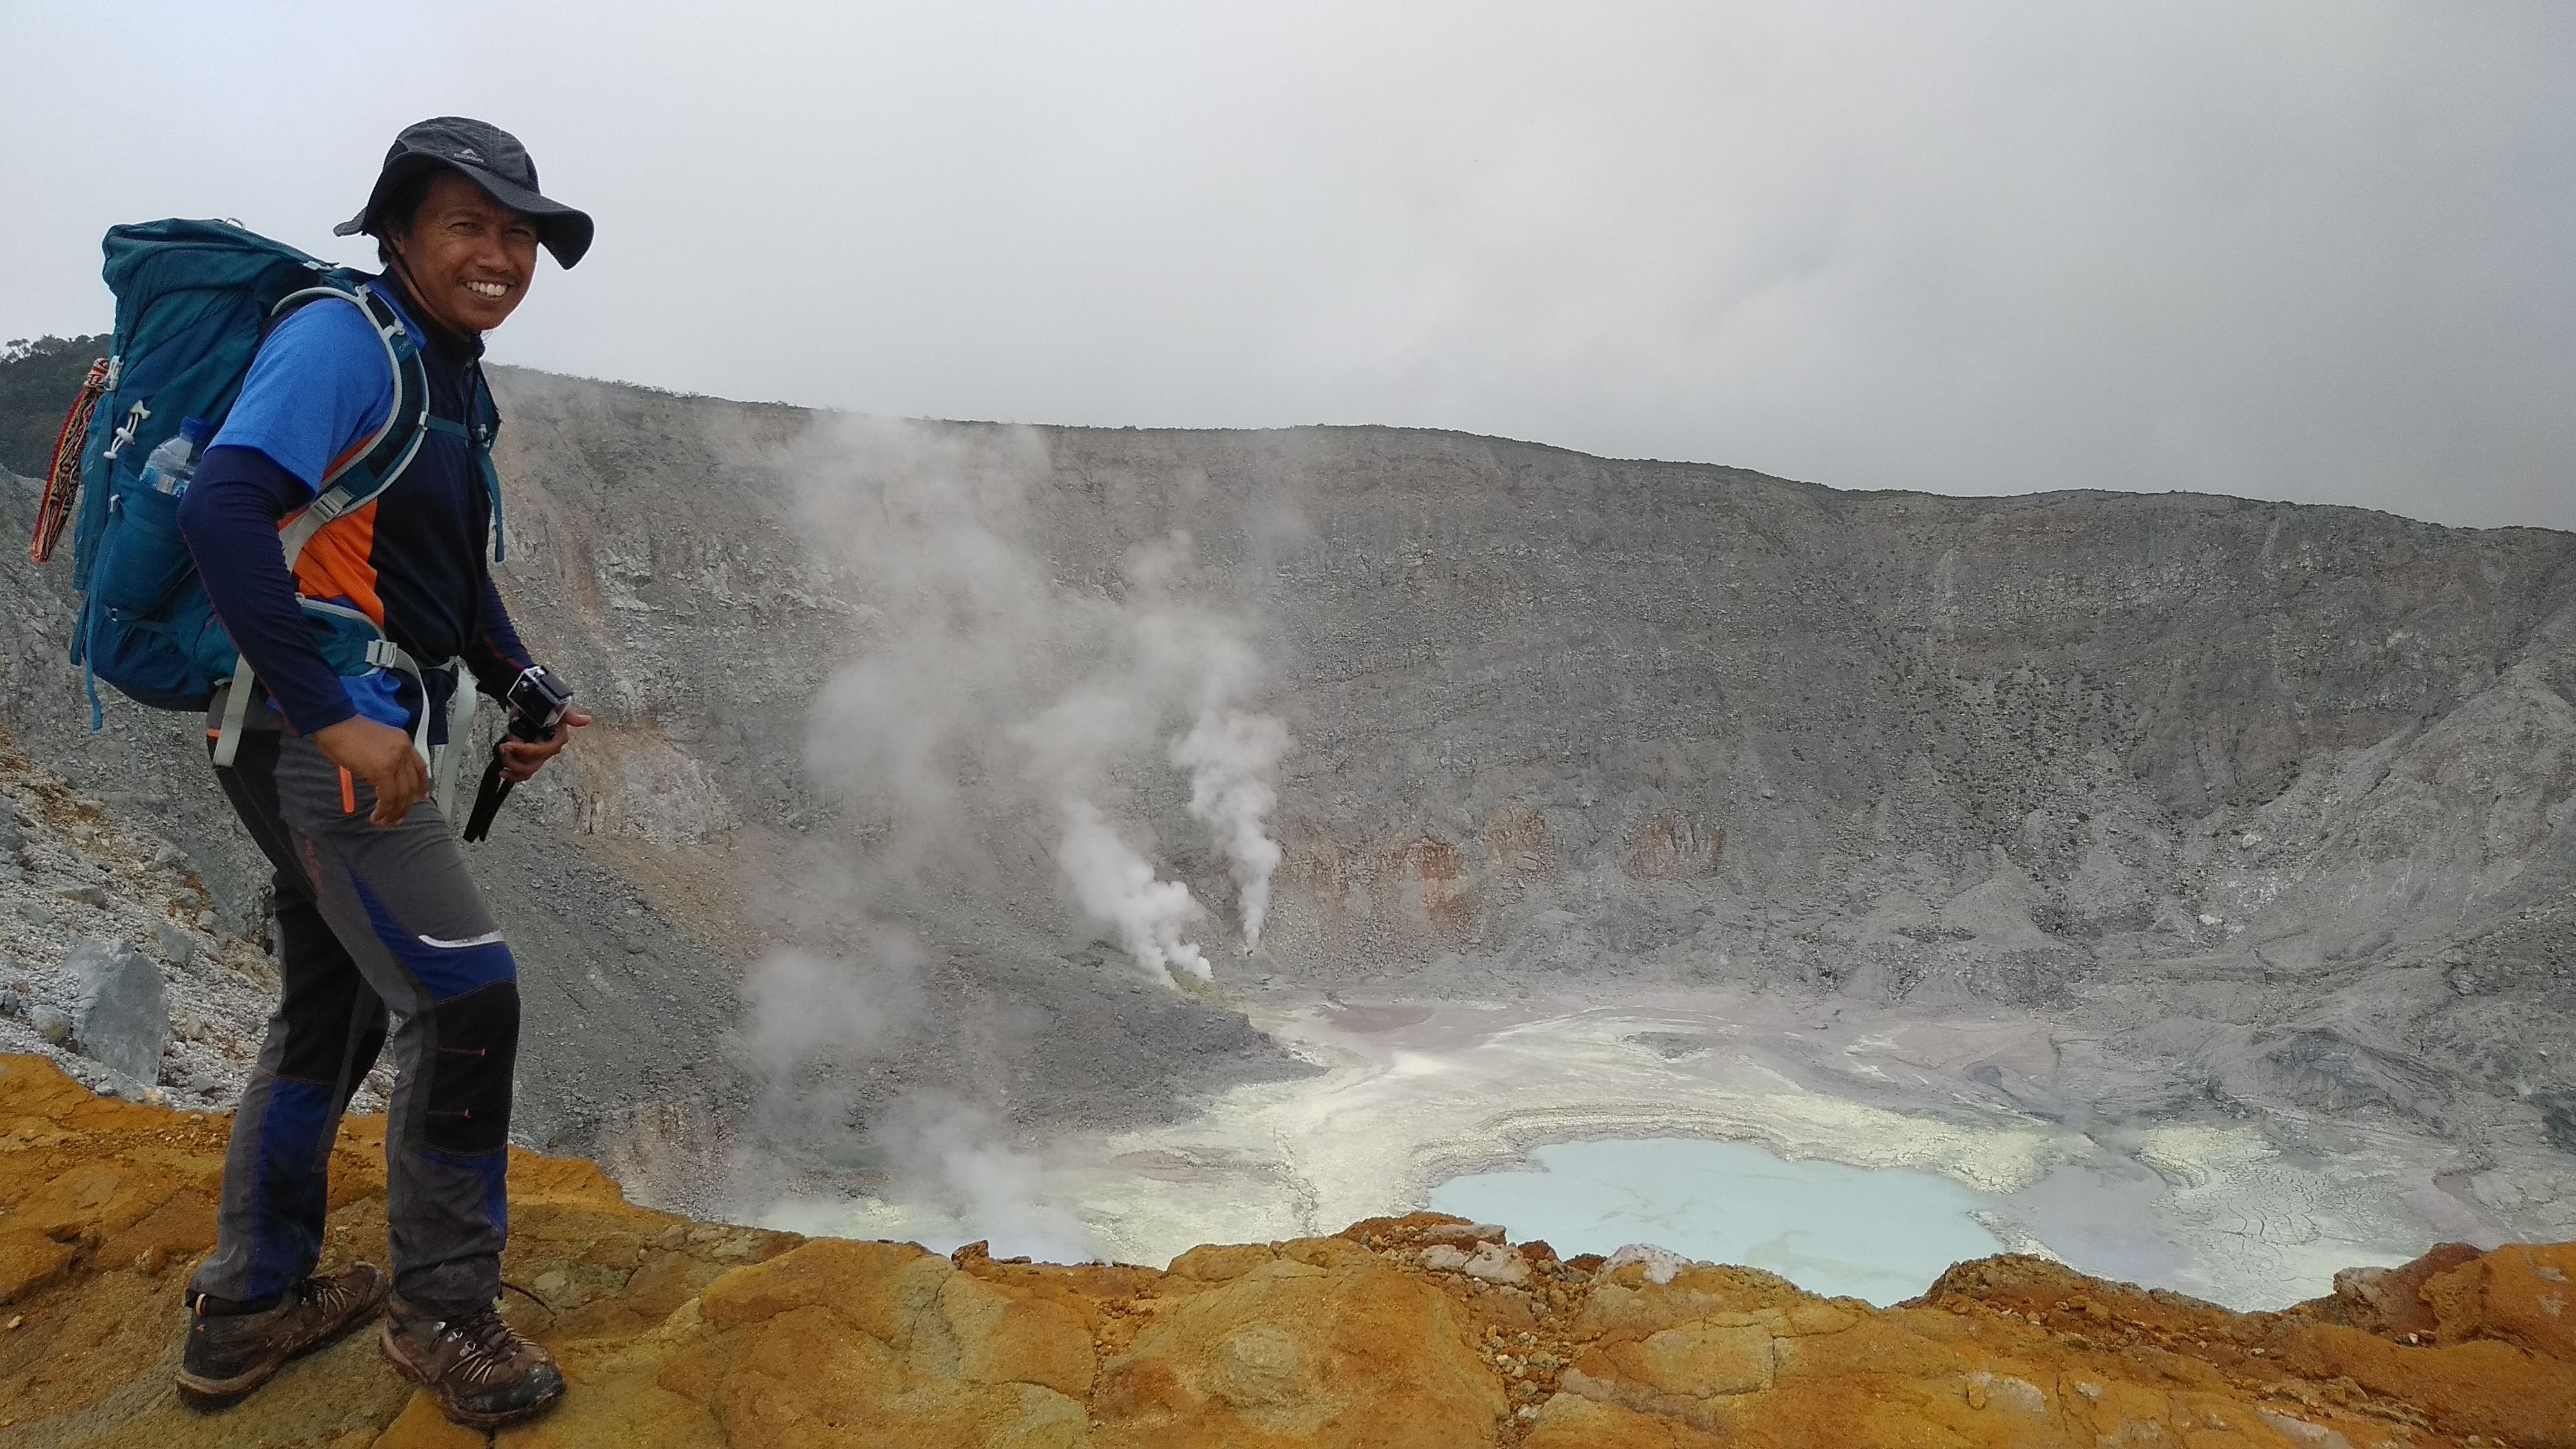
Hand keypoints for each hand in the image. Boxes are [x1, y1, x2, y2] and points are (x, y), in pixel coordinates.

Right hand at [312, 716, 427, 826]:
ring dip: (394, 812)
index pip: (420, 767)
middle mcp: (403, 751)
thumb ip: (385, 757)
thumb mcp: (376, 741)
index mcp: (403, 742)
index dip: (422, 785)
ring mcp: (394, 761)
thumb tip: (382, 779)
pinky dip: (383, 810)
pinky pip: (387, 797)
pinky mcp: (381, 771)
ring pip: (402, 794)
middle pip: (411, 785)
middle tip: (397, 818)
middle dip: (405, 806)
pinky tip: (377, 816)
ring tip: (385, 821)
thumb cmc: (347, 732)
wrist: (335, 723)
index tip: (421, 797)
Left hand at [499, 710, 590, 784]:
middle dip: (515, 758)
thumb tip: (586, 720)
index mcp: (557, 739)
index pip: (542, 751)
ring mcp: (539, 756)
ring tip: (502, 751)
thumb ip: (570, 716)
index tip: (509, 743)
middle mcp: (549, 750)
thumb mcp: (556, 707)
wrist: (529, 703)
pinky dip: (513, 776)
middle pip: (533, 764)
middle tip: (503, 746)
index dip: (525, 750)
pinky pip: (523, 774)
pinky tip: (503, 772)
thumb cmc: (542, 704)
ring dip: (512, 764)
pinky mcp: (529, 759)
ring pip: (527, 771)